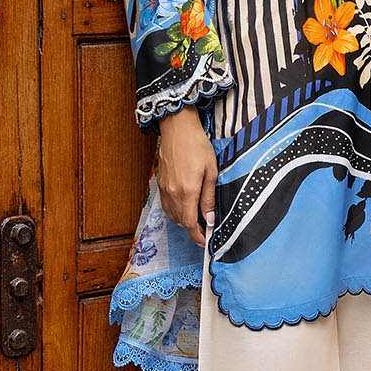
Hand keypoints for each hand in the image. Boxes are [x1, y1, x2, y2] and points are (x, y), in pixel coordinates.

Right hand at [156, 107, 217, 246]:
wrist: (177, 128)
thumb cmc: (197, 146)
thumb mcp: (211, 171)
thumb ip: (208, 198)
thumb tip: (210, 219)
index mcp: (187, 191)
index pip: (190, 224)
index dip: (198, 236)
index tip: (205, 242)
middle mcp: (172, 193)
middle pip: (180, 222)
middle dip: (192, 229)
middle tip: (205, 229)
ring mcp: (164, 188)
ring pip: (172, 214)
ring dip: (183, 220)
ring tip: (196, 218)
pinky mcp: (160, 182)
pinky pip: (166, 205)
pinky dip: (175, 210)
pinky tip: (185, 205)